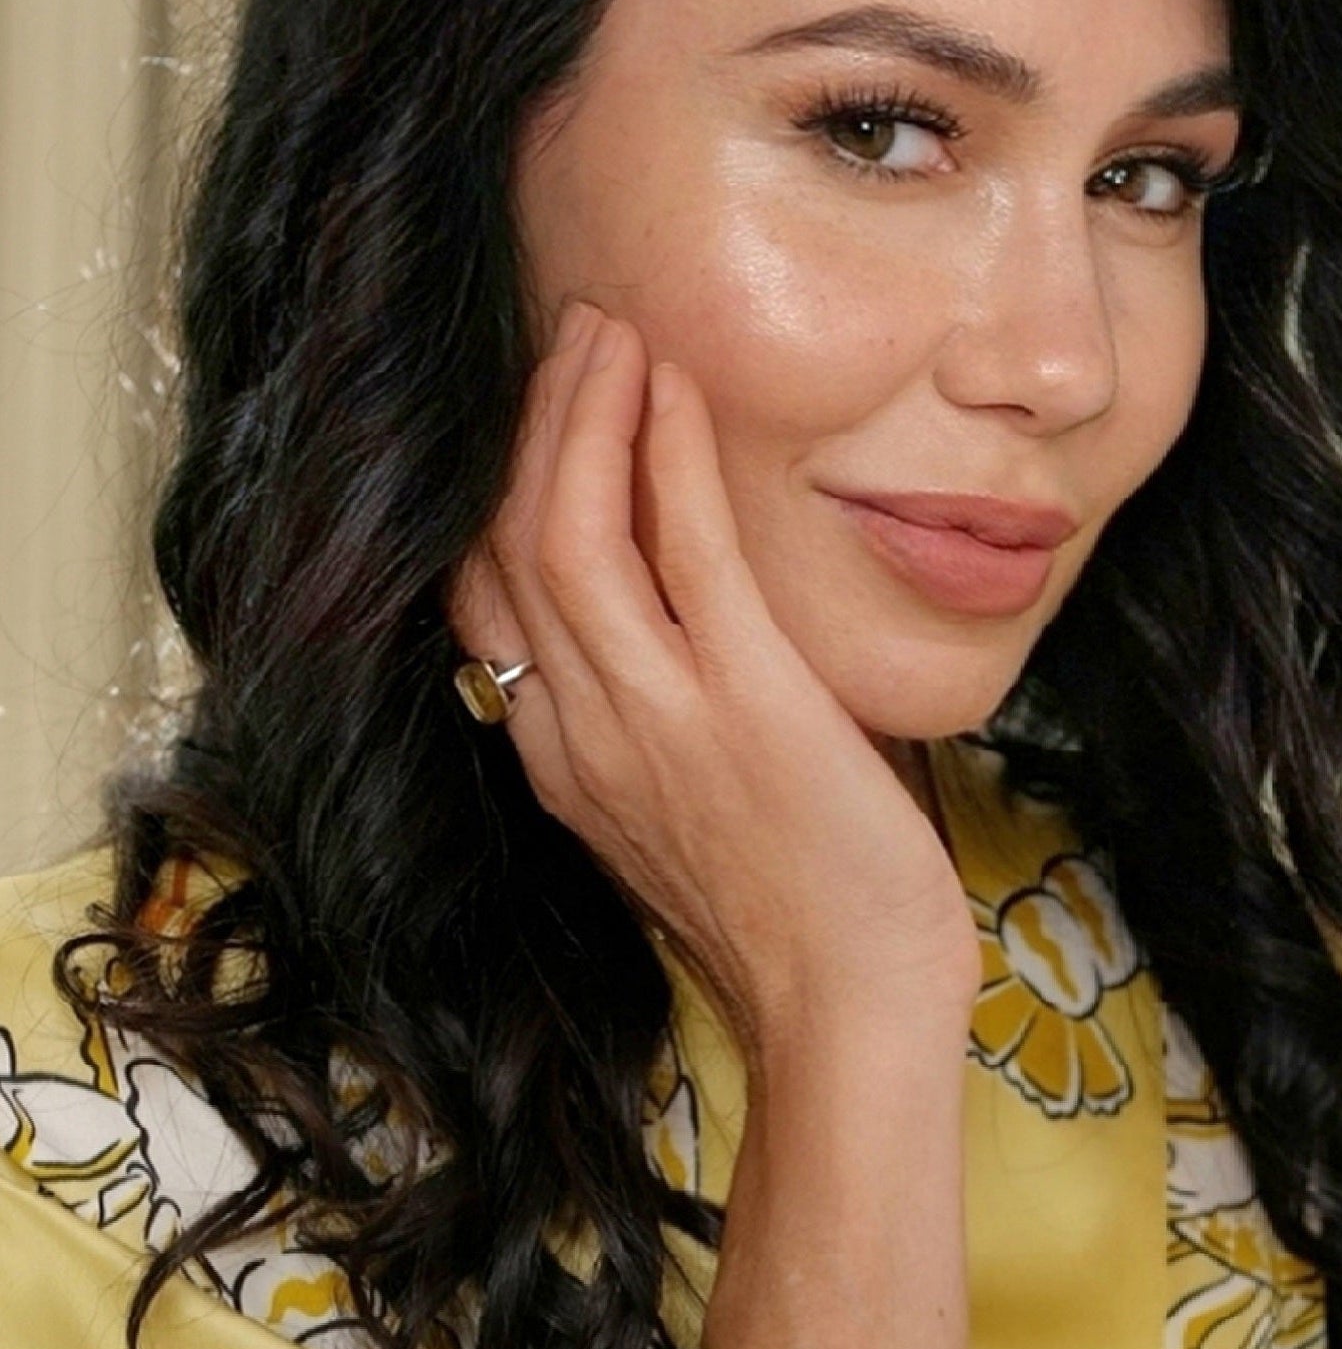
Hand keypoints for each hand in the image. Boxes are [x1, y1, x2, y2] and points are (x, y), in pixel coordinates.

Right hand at [445, 299, 980, 1046]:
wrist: (850, 1017)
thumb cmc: (799, 922)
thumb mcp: (689, 815)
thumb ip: (659, 726)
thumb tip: (682, 635)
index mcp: (564, 762)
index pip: (483, 599)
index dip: (497, 490)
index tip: (537, 414)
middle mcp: (582, 732)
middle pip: (505, 544)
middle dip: (529, 423)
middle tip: (573, 333)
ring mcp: (656, 718)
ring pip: (564, 530)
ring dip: (580, 412)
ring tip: (612, 331)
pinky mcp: (745, 706)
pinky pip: (684, 551)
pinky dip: (667, 455)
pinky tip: (675, 388)